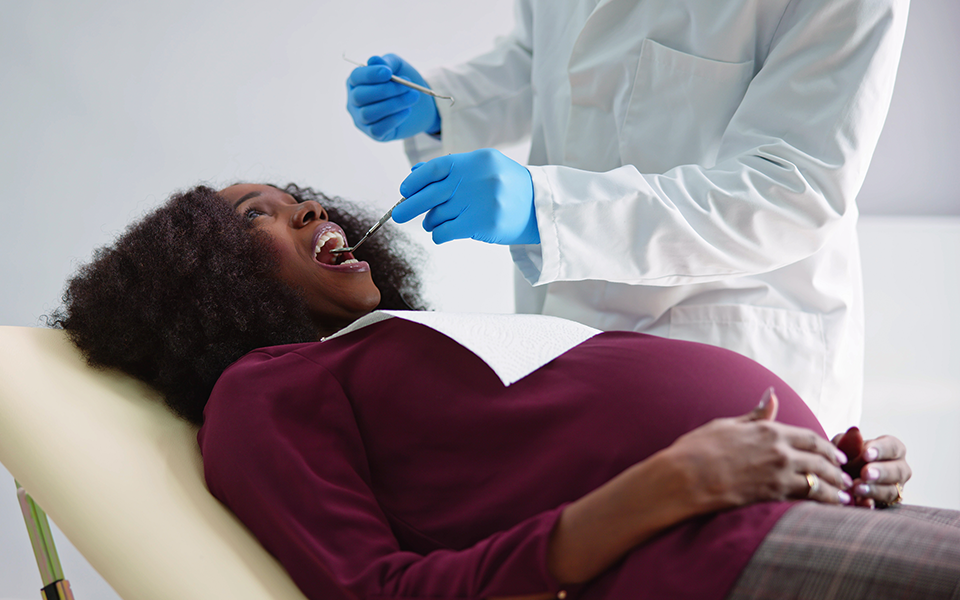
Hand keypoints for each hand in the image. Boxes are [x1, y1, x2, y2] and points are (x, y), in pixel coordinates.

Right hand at [346, 54, 440, 141]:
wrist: (421, 105)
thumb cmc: (404, 83)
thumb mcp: (398, 67)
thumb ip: (387, 62)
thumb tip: (373, 60)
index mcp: (357, 82)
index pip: (356, 77)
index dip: (370, 74)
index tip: (389, 72)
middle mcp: (354, 101)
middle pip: (360, 96)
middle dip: (385, 90)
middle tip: (407, 85)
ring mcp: (362, 119)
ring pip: (369, 113)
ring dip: (394, 104)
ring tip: (413, 97)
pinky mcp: (374, 133)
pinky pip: (378, 128)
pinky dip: (394, 119)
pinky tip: (407, 111)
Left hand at [396, 149, 538, 244]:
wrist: (539, 207)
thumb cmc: (506, 187)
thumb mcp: (482, 168)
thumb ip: (450, 170)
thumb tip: (414, 173)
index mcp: (476, 160)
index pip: (436, 168)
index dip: (415, 181)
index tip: (404, 191)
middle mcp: (478, 178)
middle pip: (431, 194)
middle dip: (409, 206)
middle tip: (398, 215)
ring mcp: (482, 201)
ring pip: (438, 214)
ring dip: (430, 221)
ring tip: (434, 222)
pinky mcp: (484, 224)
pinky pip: (446, 231)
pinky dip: (438, 234)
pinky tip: (442, 233)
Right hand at [667, 388, 852, 511]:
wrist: (684, 476)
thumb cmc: (697, 449)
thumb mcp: (727, 424)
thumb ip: (755, 415)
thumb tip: (771, 395)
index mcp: (768, 430)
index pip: (809, 437)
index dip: (826, 446)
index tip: (835, 454)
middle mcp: (779, 450)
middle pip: (820, 458)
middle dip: (836, 467)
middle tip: (846, 475)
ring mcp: (778, 473)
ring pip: (819, 479)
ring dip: (836, 486)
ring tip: (845, 494)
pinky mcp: (773, 494)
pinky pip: (809, 497)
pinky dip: (826, 501)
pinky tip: (833, 506)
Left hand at [832, 427, 910, 507]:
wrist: (838, 479)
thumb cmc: (845, 458)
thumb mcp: (842, 448)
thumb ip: (848, 442)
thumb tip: (855, 432)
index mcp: (892, 450)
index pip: (893, 447)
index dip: (881, 450)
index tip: (866, 453)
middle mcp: (898, 469)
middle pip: (898, 471)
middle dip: (881, 472)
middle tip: (865, 473)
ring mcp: (895, 489)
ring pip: (891, 491)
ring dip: (874, 490)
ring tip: (857, 488)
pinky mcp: (886, 505)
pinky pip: (882, 507)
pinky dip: (870, 505)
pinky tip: (861, 502)